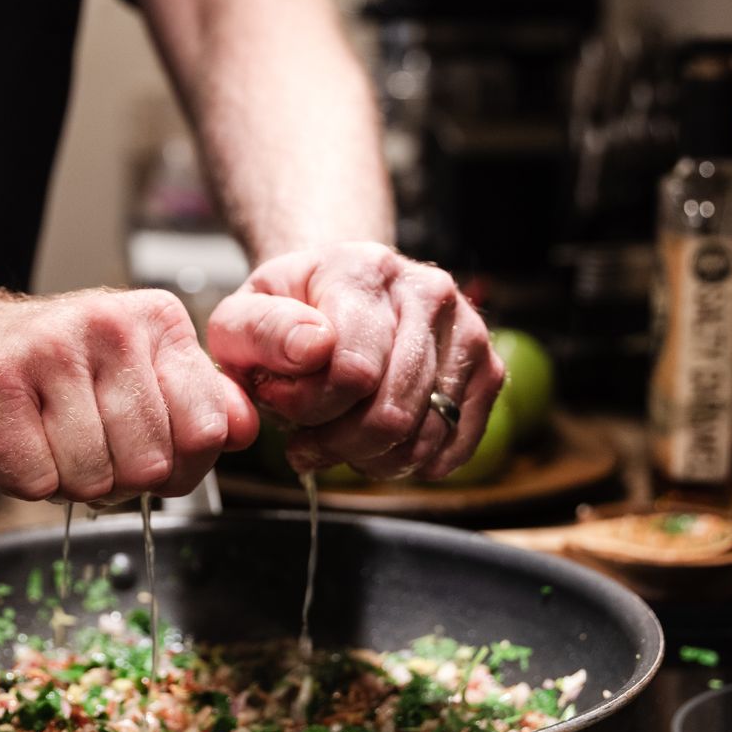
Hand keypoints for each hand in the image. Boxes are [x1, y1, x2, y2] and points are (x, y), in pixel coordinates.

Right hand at [0, 288, 258, 502]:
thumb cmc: (50, 373)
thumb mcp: (136, 375)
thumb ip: (198, 403)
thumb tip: (244, 431)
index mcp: (156, 321)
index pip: (205, 430)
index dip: (178, 464)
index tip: (145, 447)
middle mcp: (108, 323)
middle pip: (149, 464)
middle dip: (116, 479)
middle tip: (83, 445)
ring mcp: (48, 348)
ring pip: (91, 477)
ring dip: (65, 480)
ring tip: (44, 438)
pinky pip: (34, 480)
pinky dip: (21, 480)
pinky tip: (9, 439)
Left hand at [207, 242, 503, 480]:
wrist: (336, 294)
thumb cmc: (287, 315)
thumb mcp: (243, 317)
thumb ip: (258, 333)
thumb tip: (312, 350)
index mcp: (364, 269)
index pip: (352, 370)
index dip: (308, 408)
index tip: (280, 404)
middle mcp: (427, 290)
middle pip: (392, 410)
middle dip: (339, 444)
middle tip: (306, 442)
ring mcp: (466, 328)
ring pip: (425, 434)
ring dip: (372, 458)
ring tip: (339, 441)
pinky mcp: (488, 366)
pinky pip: (456, 443)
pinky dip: (413, 462)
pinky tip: (378, 447)